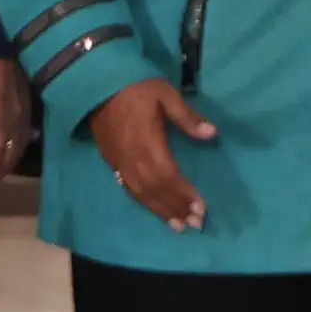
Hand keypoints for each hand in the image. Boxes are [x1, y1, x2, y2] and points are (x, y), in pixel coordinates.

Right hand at [88, 76, 213, 228]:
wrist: (98, 85)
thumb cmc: (136, 88)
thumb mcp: (166, 94)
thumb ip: (187, 116)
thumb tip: (212, 133)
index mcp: (147, 142)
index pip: (168, 176)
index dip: (183, 193)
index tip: (200, 207)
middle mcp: (132, 158)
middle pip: (155, 190)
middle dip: (175, 207)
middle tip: (195, 224)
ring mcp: (119, 161)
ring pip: (140, 192)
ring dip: (160, 210)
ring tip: (178, 226)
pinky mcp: (111, 161)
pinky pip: (128, 187)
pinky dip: (143, 201)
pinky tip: (154, 209)